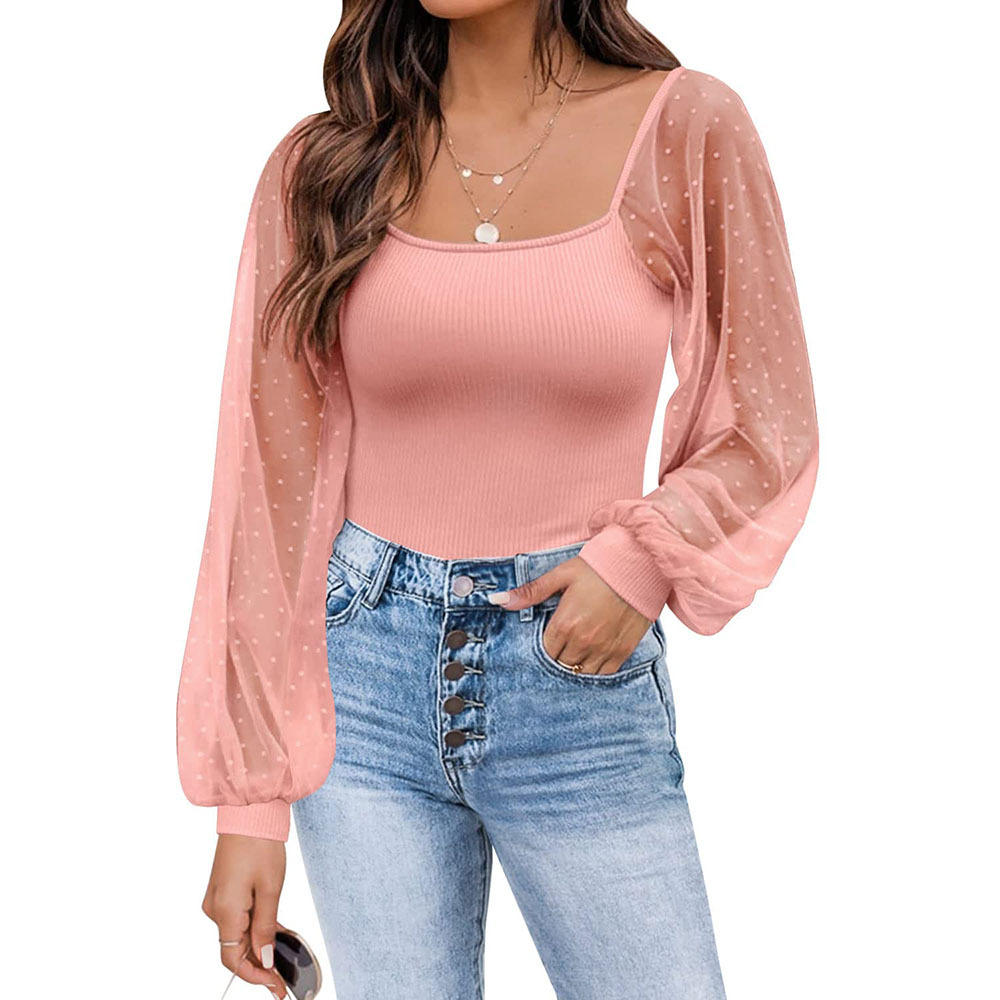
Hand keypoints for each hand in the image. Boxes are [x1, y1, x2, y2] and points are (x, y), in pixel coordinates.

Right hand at [202, 833, 288, 998]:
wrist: (249, 813)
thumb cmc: (260, 845)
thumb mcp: (271, 889)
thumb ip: (266, 927)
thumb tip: (266, 959)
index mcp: (225, 911)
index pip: (233, 959)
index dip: (255, 976)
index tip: (276, 987)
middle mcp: (215, 909)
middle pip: (235, 948)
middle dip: (260, 964)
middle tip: (285, 977)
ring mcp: (218, 900)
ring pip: (238, 934)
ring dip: (260, 946)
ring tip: (287, 955)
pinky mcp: (224, 891)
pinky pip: (239, 918)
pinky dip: (256, 928)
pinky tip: (276, 933)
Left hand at [488, 556, 653, 674]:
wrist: (639, 565)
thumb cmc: (599, 567)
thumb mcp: (562, 575)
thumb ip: (530, 592)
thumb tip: (498, 600)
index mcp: (565, 623)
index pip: (544, 651)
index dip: (543, 645)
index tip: (548, 637)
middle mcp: (583, 641)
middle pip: (560, 664)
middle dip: (557, 656)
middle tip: (561, 643)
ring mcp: (604, 649)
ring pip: (580, 673)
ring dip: (574, 665)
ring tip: (575, 651)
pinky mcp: (622, 651)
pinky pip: (603, 674)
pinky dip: (594, 671)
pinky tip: (591, 659)